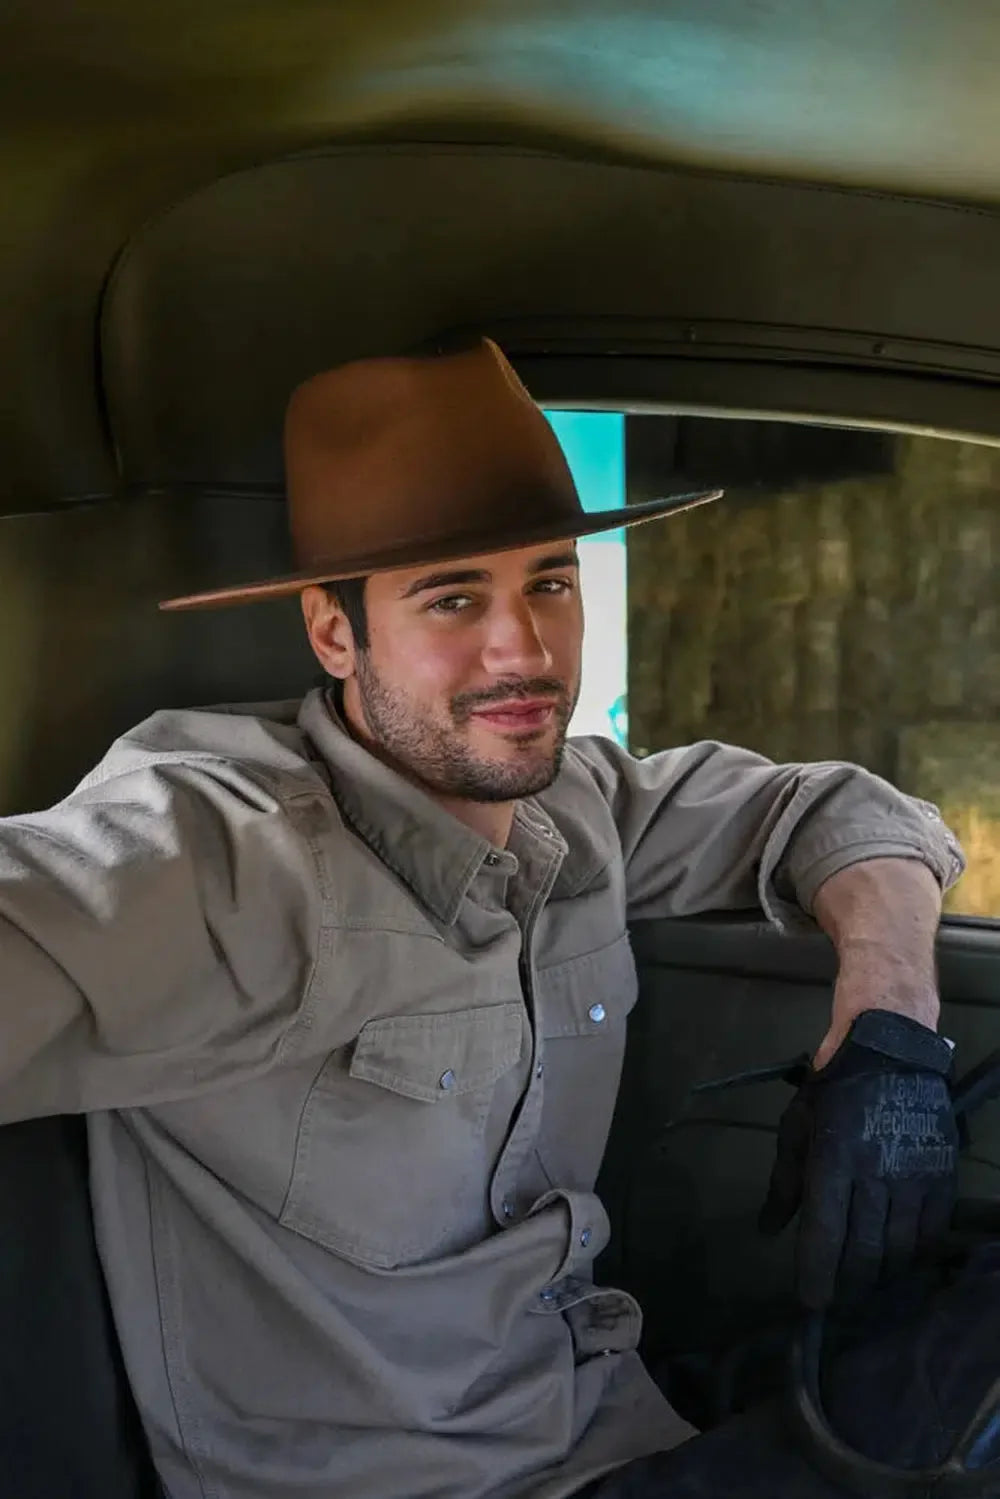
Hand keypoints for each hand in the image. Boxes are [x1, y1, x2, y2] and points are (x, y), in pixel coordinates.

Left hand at [759, 1009, 957, 1307]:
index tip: (810, 1303)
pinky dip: (916, 1255)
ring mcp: (914, 1175)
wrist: (891, 1049)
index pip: (823, 1233)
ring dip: (882, 1277)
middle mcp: (876, 1173)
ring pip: (900, 1248)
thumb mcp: (796, 1126)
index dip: (816, 1275)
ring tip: (868, 1289)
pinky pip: (932, 1231)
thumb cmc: (834, 1088)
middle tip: (840, 1303)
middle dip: (850, 1286)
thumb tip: (767, 1231)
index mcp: (833, 1159)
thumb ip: (784, 1182)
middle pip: (864, 1251)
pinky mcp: (943, 1174)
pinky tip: (902, 1264)